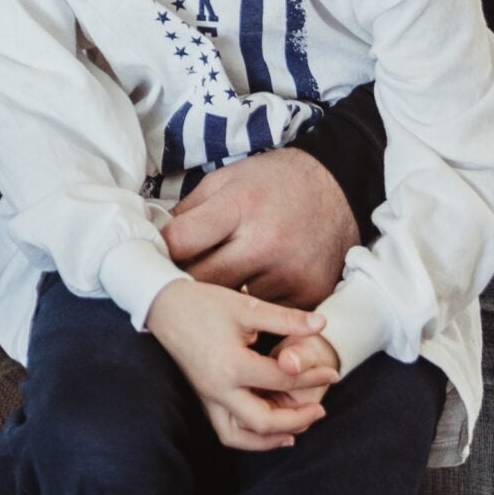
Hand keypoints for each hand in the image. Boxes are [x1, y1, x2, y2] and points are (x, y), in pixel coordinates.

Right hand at [145, 279, 330, 451]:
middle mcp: (218, 389)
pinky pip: (226, 430)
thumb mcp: (247, 307)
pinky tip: (268, 429)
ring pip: (240, 436)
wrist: (163, 306)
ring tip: (296, 430)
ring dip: (270, 438)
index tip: (333, 373)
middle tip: (319, 410)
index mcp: (232, 365)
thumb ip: (286, 319)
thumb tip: (323, 323)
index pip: (283, 380)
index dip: (313, 378)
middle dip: (297, 420)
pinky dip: (249, 437)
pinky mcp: (201, 398)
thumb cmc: (204, 303)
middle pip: (265, 422)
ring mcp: (206, 397)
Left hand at [162, 149, 356, 308]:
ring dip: (220, 297)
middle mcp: (266, 241)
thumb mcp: (226, 180)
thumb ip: (188, 212)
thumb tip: (153, 242)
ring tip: (218, 283)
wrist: (339, 186)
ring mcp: (291, 271)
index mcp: (239, 206)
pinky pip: (266, 313)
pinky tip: (250, 289)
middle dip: (185, 280)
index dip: (162, 251)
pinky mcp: (311, 293)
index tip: (159, 254)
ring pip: (232, 303)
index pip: (180, 243)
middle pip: (202, 281)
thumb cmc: (273, 182)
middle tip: (178, 277)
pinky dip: (253, 306)